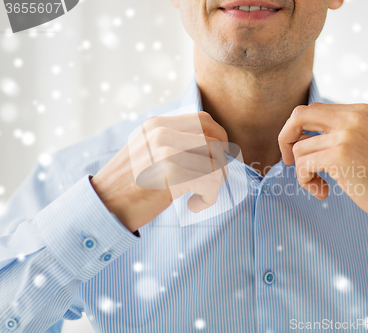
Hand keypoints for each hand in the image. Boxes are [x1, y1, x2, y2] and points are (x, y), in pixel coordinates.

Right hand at [91, 111, 228, 232]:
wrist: (103, 207)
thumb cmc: (126, 186)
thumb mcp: (145, 152)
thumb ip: (172, 144)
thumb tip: (210, 147)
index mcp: (157, 124)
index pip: (203, 120)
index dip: (220, 138)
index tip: (221, 157)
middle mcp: (163, 132)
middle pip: (215, 140)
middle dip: (222, 163)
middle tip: (213, 182)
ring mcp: (167, 150)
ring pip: (216, 162)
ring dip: (215, 184)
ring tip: (199, 197)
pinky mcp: (173, 172)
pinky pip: (210, 182)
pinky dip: (208, 197)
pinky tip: (194, 205)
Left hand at [278, 103, 367, 232]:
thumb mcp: (365, 142)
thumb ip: (339, 133)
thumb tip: (302, 137)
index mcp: (358, 111)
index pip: (312, 109)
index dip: (298, 130)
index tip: (299, 150)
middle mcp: (352, 117)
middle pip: (298, 116)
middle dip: (285, 138)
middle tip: (288, 160)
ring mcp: (346, 135)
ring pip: (299, 148)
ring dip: (303, 172)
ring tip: (321, 185)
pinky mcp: (339, 155)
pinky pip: (302, 165)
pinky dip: (306, 181)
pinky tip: (323, 191)